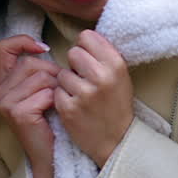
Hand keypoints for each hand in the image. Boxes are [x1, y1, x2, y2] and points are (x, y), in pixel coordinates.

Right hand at [0, 35, 59, 177]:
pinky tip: (54, 113)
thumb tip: (44, 46)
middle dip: (52, 73)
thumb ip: (36, 69)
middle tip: (58, 92)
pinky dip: (56, 101)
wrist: (50, 156)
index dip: (23, 41)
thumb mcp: (40, 89)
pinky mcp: (17, 113)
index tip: (44, 49)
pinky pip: (46, 93)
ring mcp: (4, 103)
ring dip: (56, 88)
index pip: (3, 47)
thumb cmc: (50, 121)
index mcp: (1, 84)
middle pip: (30, 62)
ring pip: (41, 76)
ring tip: (56, 103)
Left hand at [55, 30, 133, 166]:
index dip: (85, 47)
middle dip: (75, 64)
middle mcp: (101, 77)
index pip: (87, 36)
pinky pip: (56, 91)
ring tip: (80, 94)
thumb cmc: (117, 104)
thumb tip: (84, 36)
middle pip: (72, 52)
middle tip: (83, 78)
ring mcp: (84, 94)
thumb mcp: (121, 75)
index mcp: (115, 64)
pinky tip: (75, 105)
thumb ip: (104, 54)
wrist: (117, 141)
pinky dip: (62, 97)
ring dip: (68, 82)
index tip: (89, 59)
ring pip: (62, 73)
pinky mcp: (69, 109)